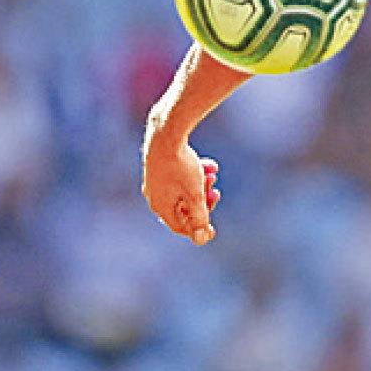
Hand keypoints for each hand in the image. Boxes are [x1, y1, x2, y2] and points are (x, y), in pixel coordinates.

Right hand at [141, 131, 220, 245]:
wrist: (167, 132)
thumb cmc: (181, 166)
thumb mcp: (195, 194)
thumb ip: (199, 217)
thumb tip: (202, 238)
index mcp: (160, 207)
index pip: (180, 227)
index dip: (198, 230)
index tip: (213, 229)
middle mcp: (154, 196)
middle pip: (183, 208)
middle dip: (202, 202)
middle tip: (216, 194)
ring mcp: (155, 181)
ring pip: (184, 190)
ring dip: (201, 186)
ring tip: (213, 175)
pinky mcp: (159, 166)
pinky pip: (180, 177)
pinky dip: (195, 174)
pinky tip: (210, 165)